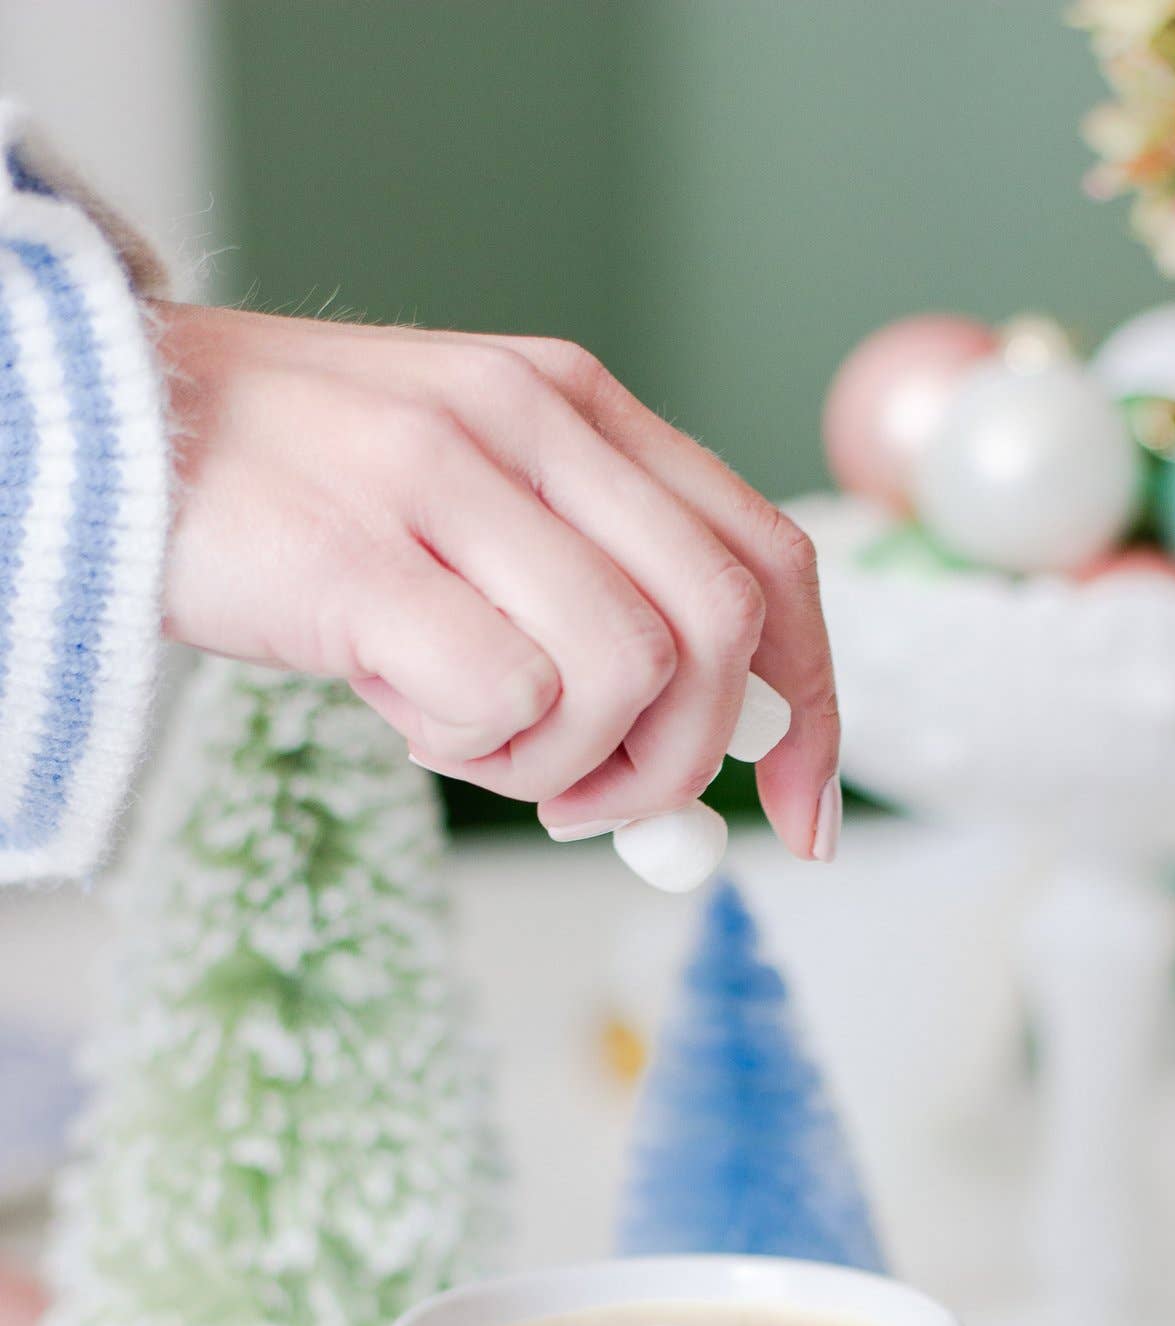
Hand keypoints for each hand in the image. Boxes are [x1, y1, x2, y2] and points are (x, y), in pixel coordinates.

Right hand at [153, 305, 840, 857]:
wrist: (107, 432)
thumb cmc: (297, 497)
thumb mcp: (473, 509)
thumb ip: (592, 595)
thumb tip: (699, 756)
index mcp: (582, 406)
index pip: (767, 559)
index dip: (810, 704)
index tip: (802, 815)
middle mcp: (535, 419)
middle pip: (716, 629)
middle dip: (678, 762)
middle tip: (593, 806)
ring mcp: (449, 476)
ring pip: (622, 674)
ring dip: (558, 762)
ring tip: (459, 737)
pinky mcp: (363, 555)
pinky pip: (504, 697)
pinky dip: (470, 749)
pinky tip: (399, 714)